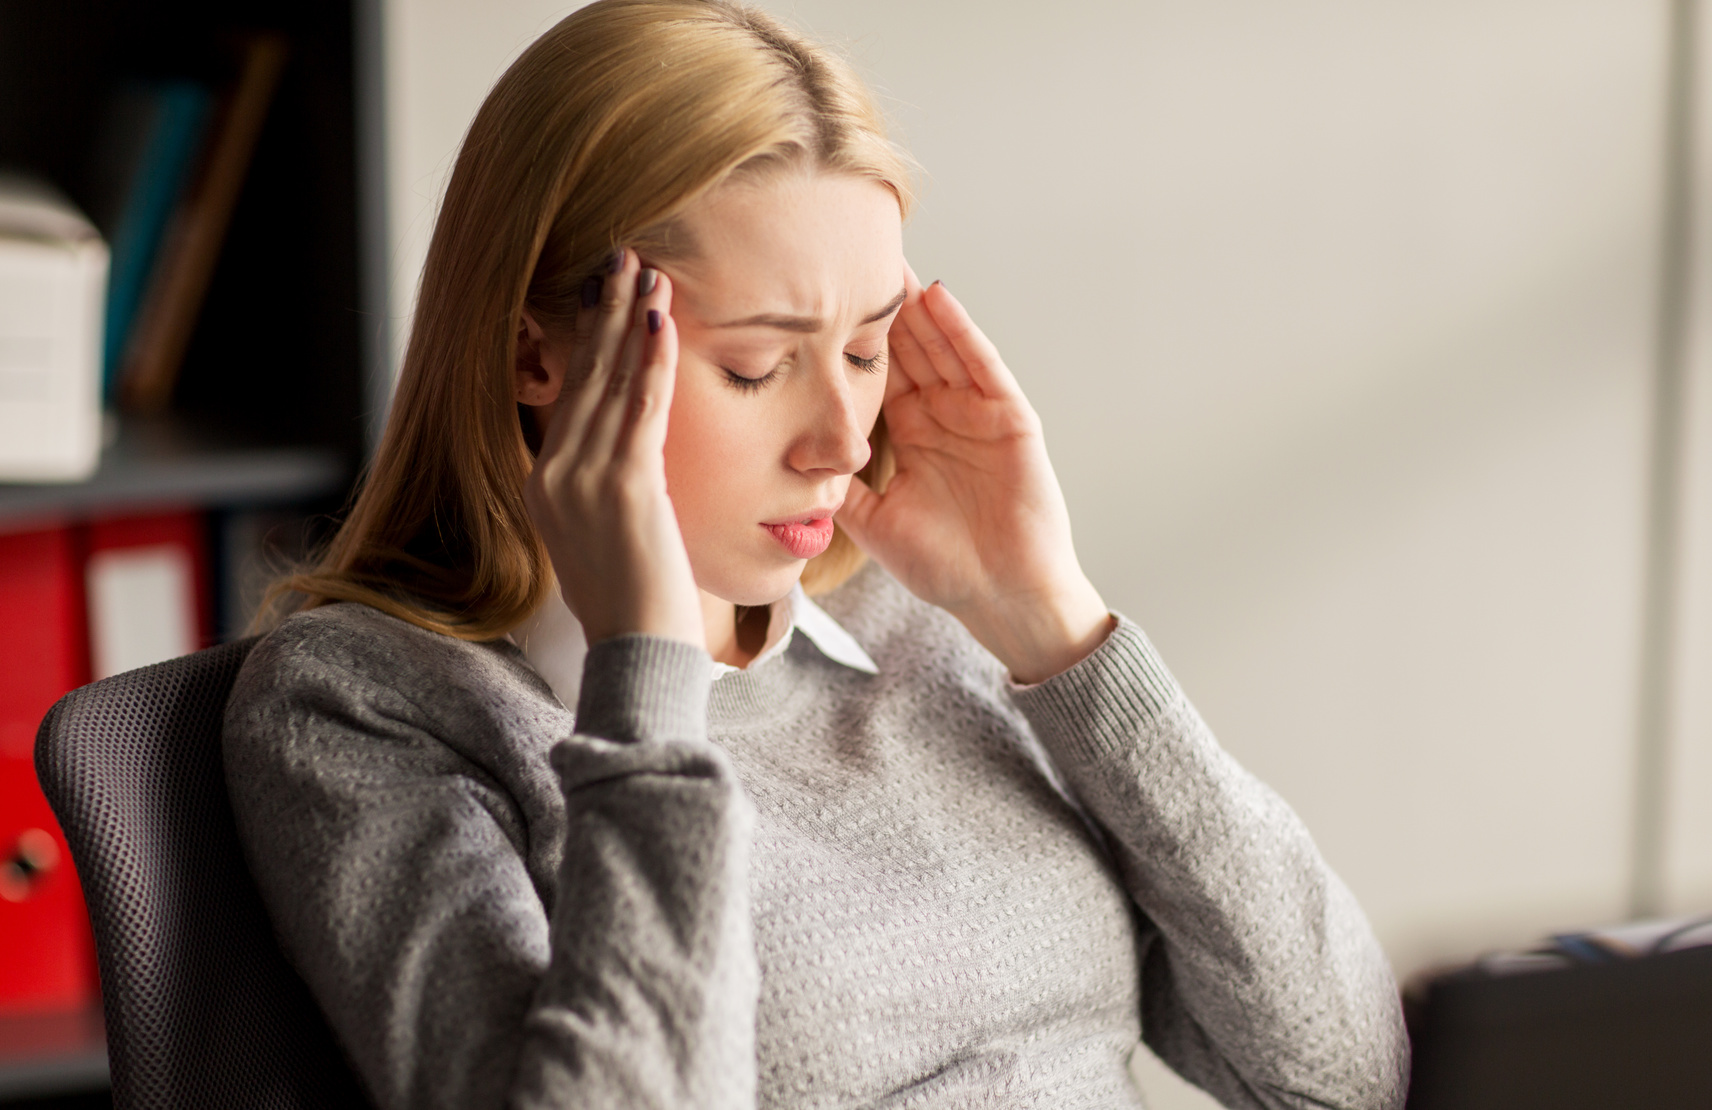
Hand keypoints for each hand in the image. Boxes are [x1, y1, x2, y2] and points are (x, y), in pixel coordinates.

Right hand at [521, 251, 704, 649]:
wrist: (637, 654)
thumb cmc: (634, 605)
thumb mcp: (603, 539)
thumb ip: (605, 493)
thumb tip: (627, 464)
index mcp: (543, 485)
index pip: (570, 395)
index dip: (589, 339)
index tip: (607, 293)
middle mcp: (552, 474)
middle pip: (581, 375)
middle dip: (604, 311)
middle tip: (623, 255)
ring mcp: (581, 480)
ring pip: (608, 382)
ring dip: (629, 320)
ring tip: (646, 270)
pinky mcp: (622, 487)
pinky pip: (641, 409)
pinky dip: (652, 361)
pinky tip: (663, 322)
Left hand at [836, 268, 1110, 683]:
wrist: (1002, 596)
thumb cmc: (945, 567)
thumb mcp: (874, 522)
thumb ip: (838, 489)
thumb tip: (783, 463)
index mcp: (910, 435)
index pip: (875, 372)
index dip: (847, 337)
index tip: (814, 299)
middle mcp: (943, 415)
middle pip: (908, 346)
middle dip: (879, 305)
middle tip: (845, 255)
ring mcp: (978, 412)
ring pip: (941, 345)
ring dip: (915, 304)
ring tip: (884, 259)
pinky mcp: (1010, 418)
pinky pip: (983, 365)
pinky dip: (962, 331)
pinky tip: (937, 298)